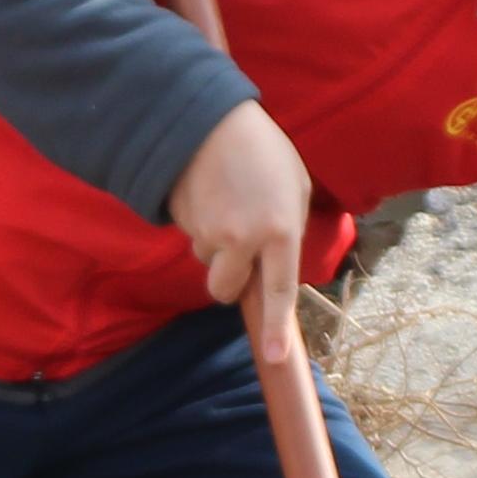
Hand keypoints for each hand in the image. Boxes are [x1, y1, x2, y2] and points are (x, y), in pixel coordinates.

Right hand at [169, 99, 314, 320]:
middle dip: (229, 279)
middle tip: (237, 247)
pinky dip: (200, 225)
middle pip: (227, 291)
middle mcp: (243, 238)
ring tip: (224, 202)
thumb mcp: (294, 184)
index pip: (279, 291)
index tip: (274, 358)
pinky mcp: (182, 224)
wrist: (204, 119)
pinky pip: (193, 239)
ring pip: (208, 263)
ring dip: (215, 245)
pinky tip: (208, 194)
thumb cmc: (261, 150)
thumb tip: (280, 262)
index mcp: (279, 229)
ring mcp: (208, 233)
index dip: (276, 328)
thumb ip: (290, 226)